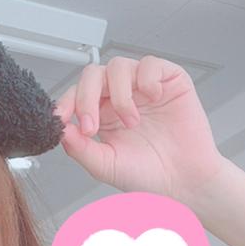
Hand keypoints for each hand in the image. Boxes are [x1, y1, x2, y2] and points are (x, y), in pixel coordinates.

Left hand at [54, 55, 225, 203]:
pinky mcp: (169, 80)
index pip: (77, 95)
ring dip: (119, 95)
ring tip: (131, 123)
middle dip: (86, 98)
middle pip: (93, 75)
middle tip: (91, 127)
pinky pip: (150, 64)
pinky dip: (146, 79)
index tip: (60, 118)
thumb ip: (79, 148)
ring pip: (118, 67)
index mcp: (102, 115)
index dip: (66, 103)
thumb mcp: (105, 165)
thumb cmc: (148, 175)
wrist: (184, 181)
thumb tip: (60, 128)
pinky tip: (152, 99)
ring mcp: (144, 88)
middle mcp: (120, 97)